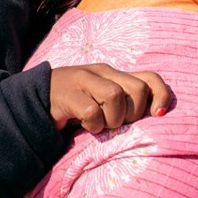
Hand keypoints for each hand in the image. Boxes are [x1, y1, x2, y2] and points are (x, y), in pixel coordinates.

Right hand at [49, 64, 173, 132]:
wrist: (36, 98)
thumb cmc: (76, 104)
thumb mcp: (103, 100)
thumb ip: (125, 103)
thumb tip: (157, 115)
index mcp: (114, 74)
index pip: (150, 78)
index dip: (161, 95)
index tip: (159, 115)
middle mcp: (102, 72)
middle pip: (137, 89)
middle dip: (132, 114)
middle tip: (115, 122)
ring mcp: (84, 80)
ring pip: (115, 95)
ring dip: (112, 119)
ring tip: (99, 124)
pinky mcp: (68, 94)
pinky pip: (91, 111)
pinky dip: (92, 125)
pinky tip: (84, 126)